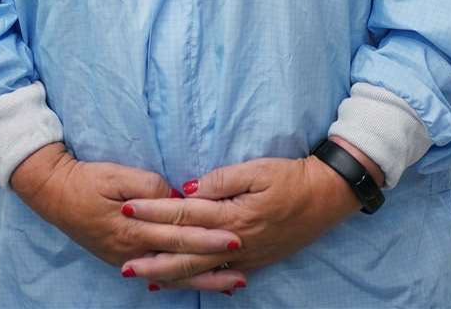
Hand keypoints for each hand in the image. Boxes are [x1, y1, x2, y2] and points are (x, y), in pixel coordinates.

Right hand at [9, 144, 247, 292]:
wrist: (54, 194)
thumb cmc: (88, 179)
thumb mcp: (118, 175)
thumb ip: (151, 188)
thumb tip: (179, 198)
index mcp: (134, 227)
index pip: (178, 233)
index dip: (208, 236)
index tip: (234, 236)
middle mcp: (133, 250)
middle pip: (180, 259)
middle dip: (212, 263)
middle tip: (242, 266)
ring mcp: (127, 258)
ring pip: (172, 274)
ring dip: (202, 280)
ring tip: (231, 284)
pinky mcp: (123, 260)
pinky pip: (157, 275)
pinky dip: (179, 281)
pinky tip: (197, 283)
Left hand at [118, 150, 363, 288]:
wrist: (326, 198)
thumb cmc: (291, 177)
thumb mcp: (258, 169)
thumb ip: (222, 180)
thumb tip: (189, 189)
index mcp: (233, 215)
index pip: (185, 214)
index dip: (154, 212)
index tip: (127, 209)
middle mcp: (236, 242)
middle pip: (186, 252)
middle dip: (153, 256)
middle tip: (124, 263)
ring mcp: (245, 256)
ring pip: (200, 269)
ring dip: (169, 273)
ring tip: (142, 276)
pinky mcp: (253, 261)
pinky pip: (218, 275)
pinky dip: (195, 279)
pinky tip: (179, 281)